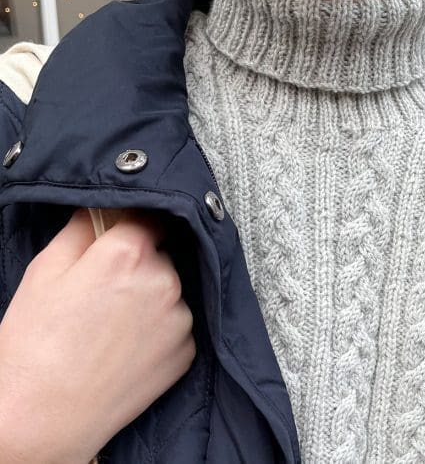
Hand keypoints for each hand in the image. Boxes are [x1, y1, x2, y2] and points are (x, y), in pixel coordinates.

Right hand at [0, 208, 194, 463]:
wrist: (44, 417)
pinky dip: (159, 328)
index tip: (122, 235)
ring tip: (115, 325)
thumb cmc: (36, 343)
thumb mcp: (46, 270)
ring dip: (152, 296)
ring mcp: (179, 318)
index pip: (147, 216)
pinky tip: (128, 346)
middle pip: (159, 254)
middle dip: (139, 263)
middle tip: (106, 291)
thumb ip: (81, 228)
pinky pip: (177, 323)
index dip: (132, 224)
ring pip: (170, 289)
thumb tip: (101, 208)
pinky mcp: (186, 351)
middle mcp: (163, 280)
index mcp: (128, 253)